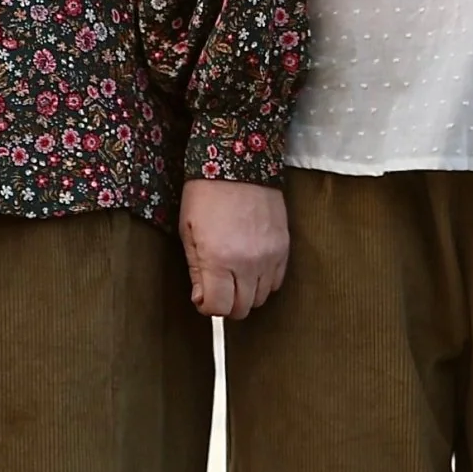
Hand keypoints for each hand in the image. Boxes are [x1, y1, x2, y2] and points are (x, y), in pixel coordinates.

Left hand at [178, 178, 287, 318]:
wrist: (239, 162)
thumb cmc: (207, 193)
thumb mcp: (188, 231)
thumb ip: (196, 270)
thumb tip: (200, 299)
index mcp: (218, 259)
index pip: (218, 307)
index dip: (207, 306)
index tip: (203, 296)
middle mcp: (248, 262)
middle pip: (241, 308)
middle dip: (227, 303)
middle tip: (219, 287)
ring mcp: (269, 256)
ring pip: (261, 298)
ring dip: (246, 293)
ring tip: (235, 275)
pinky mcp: (284, 247)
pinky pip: (277, 281)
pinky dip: (264, 280)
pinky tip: (252, 266)